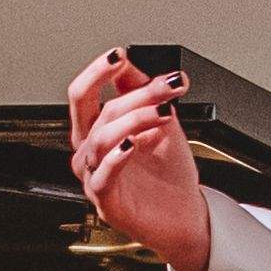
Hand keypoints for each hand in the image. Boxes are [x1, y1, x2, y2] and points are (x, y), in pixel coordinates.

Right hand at [65, 47, 209, 270]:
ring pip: (100, 137)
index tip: (121, 55)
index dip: (98, 71)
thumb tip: (130, 63)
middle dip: (111, 85)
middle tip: (154, 82)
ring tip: (162, 111)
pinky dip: (116, 157)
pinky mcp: (107, 202)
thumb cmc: (170, 175)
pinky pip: (103, 176)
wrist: (187, 215)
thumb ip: (144, 94)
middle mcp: (91, 151)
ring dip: (134, 118)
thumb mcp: (161, 122)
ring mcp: (95, 176)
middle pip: (85, 109)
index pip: (84, 93)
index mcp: (98, 130)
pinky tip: (132, 144)